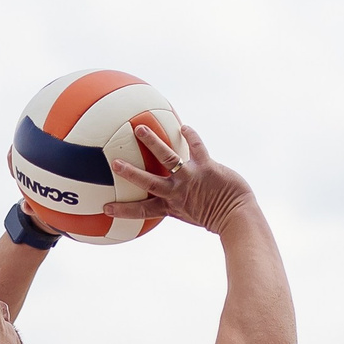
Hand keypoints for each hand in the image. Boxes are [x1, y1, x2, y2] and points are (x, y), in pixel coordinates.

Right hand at [109, 124, 255, 232]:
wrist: (238, 216)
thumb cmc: (217, 217)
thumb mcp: (192, 214)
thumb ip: (179, 204)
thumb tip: (171, 201)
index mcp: (171, 206)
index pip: (141, 210)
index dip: (123, 210)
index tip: (106, 208)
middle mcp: (177, 191)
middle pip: (147, 181)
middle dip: (130, 172)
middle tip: (114, 162)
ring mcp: (190, 178)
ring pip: (167, 158)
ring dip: (153, 142)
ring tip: (139, 129)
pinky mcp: (206, 167)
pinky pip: (196, 147)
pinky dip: (190, 135)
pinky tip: (183, 126)